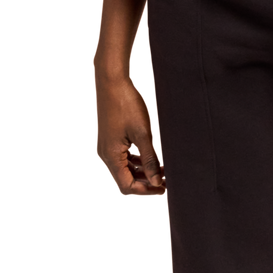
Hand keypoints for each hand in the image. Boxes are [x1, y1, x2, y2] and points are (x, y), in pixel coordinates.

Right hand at [93, 70, 166, 197]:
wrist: (112, 81)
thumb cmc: (127, 104)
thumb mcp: (142, 134)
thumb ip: (149, 160)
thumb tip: (157, 181)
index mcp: (111, 156)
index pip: (127, 186)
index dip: (146, 191)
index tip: (164, 188)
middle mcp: (106, 154)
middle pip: (125, 179)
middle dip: (146, 183)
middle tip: (167, 180)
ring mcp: (107, 147)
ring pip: (125, 169)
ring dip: (143, 172)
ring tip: (163, 170)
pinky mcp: (111, 139)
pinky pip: (124, 157)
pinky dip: (137, 161)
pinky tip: (152, 157)